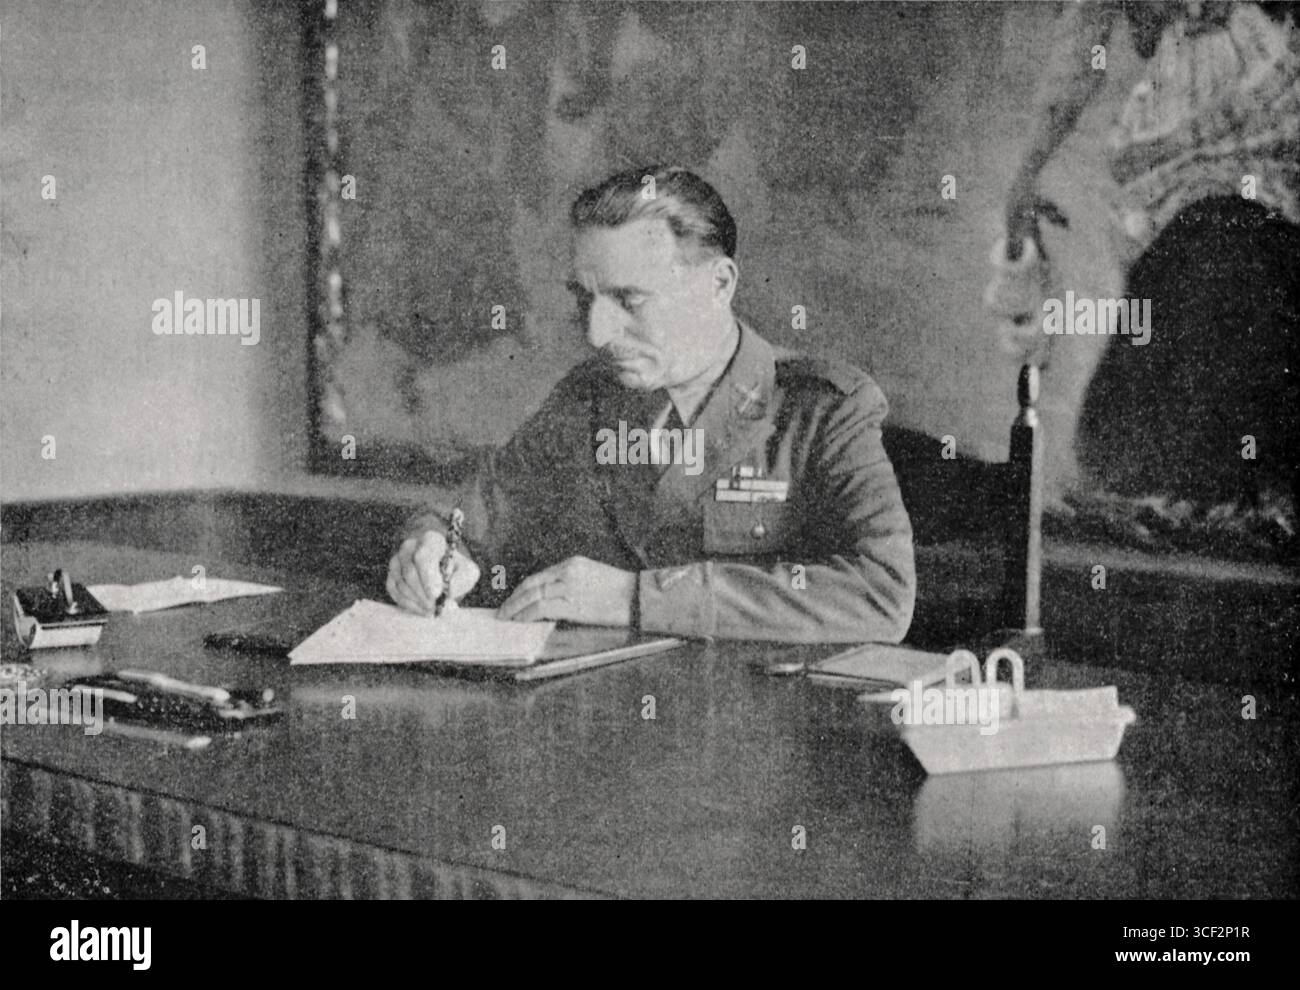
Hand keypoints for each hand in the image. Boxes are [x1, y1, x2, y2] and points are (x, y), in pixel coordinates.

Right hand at [387, 530, 480, 614]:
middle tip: (436, 607)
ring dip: (417, 600)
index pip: (423, 557)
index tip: (436, 595)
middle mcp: (410, 547)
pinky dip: (408, 603)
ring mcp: (397, 560)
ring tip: (433, 610)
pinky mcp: (391, 574)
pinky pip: (394, 590)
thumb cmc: (456, 570)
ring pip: (401, 582)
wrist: (443, 571)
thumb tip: (447, 590)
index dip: (428, 577)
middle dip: (423, 593)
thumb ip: (461, 579)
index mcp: (430, 540)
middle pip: (410, 572)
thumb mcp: (467, 572)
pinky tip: (422, 609)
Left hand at [496, 556, 635, 626]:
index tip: (513, 601)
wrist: (640, 597)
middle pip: (531, 585)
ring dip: (515, 609)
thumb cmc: (621, 592)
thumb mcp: (593, 577)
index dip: (522, 591)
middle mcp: (568, 572)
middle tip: (502, 612)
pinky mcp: (573, 604)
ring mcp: (570, 587)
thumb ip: (571, 584)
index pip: (539, 577)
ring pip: (532, 596)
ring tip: (506, 619)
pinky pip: (541, 608)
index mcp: (572, 564)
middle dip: (513, 600)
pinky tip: (520, 622)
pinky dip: (527, 615)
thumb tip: (550, 601)